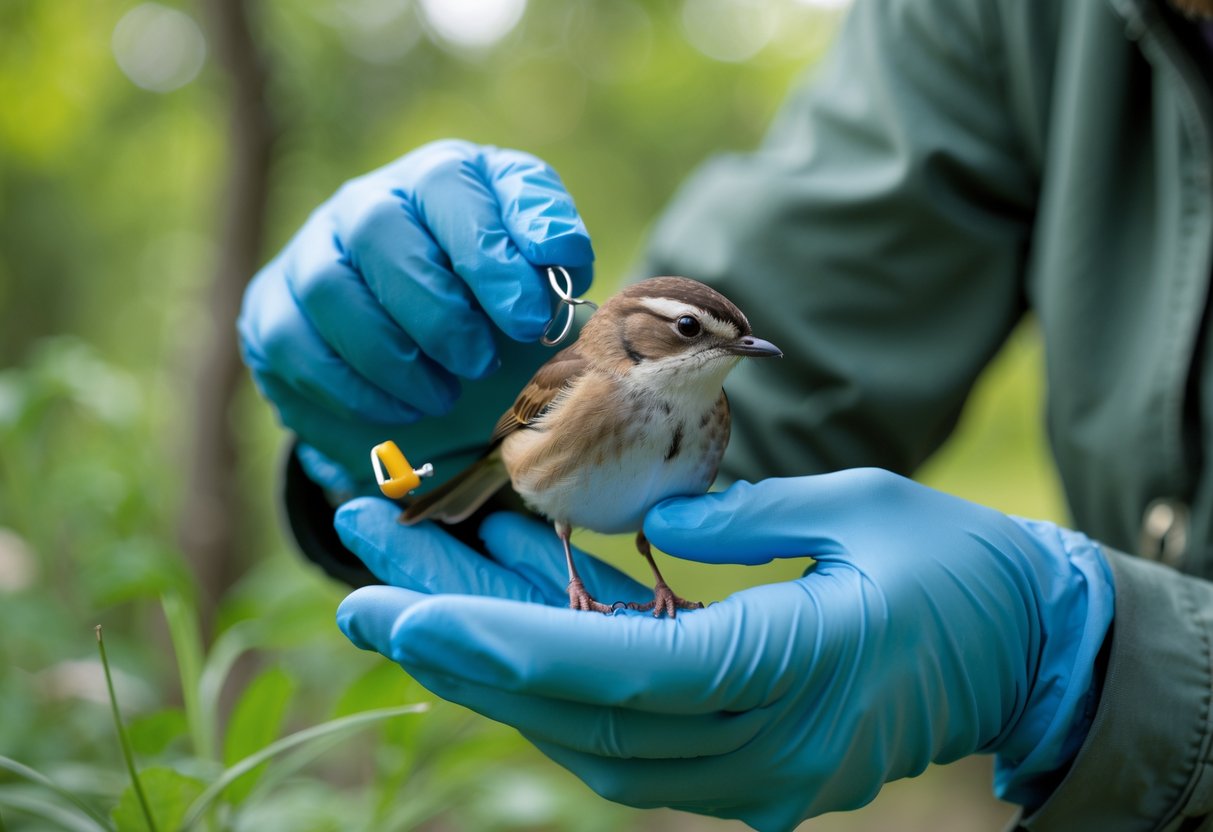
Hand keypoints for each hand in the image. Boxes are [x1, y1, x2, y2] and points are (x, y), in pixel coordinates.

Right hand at [238, 140, 592, 488]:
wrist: (430, 361)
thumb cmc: (494, 308)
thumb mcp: (537, 278)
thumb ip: (554, 260)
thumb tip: (561, 256)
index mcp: (442, 179)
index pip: (451, 183)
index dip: (489, 249)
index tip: (528, 319)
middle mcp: (370, 200)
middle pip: (379, 227)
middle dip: (436, 308)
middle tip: (479, 362)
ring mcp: (314, 251)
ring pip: (328, 285)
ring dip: (391, 354)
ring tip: (442, 396)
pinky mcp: (273, 309)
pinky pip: (295, 343)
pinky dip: (352, 387)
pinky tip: (400, 411)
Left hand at [334, 470, 1113, 830]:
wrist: (1034, 651)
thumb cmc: (960, 565)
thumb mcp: (858, 507)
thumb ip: (742, 518)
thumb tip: (651, 525)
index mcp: (784, 672)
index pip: (601, 671)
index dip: (483, 639)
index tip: (386, 602)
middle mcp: (756, 749)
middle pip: (570, 709)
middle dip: (456, 647)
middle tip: (359, 588)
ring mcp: (751, 775)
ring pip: (584, 737)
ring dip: (495, 666)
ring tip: (415, 589)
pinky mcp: (748, 769)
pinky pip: (625, 739)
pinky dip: (555, 684)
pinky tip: (505, 623)